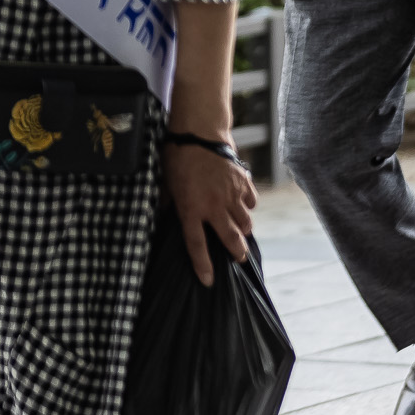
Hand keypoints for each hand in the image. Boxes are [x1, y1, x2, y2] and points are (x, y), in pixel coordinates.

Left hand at [163, 140, 255, 287]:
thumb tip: (163, 215)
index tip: (209, 281)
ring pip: (246, 222)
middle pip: (231, 239)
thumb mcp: (165, 184)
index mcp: (191, 210)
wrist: (199, 133)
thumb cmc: (177, 157)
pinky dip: (249, 205)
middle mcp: (213, 207)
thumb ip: (168, 203)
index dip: (203, 266)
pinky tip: (244, 204)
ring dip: (244, 229)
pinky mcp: (242, 182)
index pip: (196, 245)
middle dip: (237, 253)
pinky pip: (251, 201)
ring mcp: (231, 195)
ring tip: (242, 231)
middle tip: (240, 259)